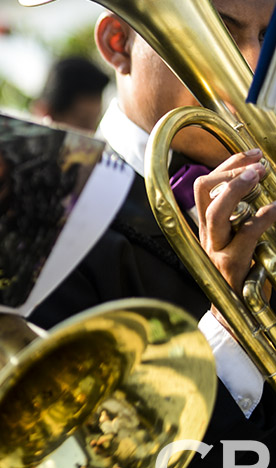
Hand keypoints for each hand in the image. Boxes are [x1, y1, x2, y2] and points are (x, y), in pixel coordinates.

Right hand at [194, 149, 275, 319]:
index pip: (204, 185)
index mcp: (206, 224)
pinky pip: (245, 234)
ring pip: (215, 211)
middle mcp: (206, 233)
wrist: (236, 312)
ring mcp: (215, 248)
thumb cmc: (243, 271)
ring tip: (260, 175)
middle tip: (258, 164)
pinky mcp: (231, 263)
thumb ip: (242, 214)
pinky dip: (264, 217)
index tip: (252, 155)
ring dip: (237, 189)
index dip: (227, 165)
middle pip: (203, 191)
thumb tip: (261, 184)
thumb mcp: (238, 238)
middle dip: (230, 171)